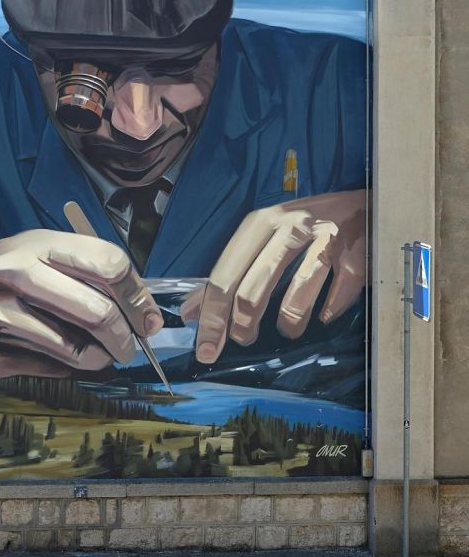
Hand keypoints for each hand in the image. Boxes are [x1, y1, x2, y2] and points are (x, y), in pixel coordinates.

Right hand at [0, 230, 162, 383]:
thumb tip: (135, 307)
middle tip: (131, 347)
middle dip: (126, 336)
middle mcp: (18, 272)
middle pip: (98, 309)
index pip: (109, 262)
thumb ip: (74, 270)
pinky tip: (68, 363)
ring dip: (100, 360)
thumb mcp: (25, 253)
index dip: (137, 296)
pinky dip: (68, 371)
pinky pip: (47, 369)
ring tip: (102, 358)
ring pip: (75, 348)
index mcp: (36, 243)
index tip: (148, 318)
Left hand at [181, 190, 365, 362]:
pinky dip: (328, 313)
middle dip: (244, 325)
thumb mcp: (262, 239)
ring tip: (288, 329)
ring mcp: (325, 239)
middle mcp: (290, 226)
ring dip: (289, 323)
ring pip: (295, 296)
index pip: (224, 275)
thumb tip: (190, 312)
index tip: (206, 350)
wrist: (366, 206)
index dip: (212, 317)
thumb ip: (228, 273)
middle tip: (245, 340)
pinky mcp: (356, 256)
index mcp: (261, 222)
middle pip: (253, 287)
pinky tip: (324, 315)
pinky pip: (335, 299)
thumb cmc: (305, 227)